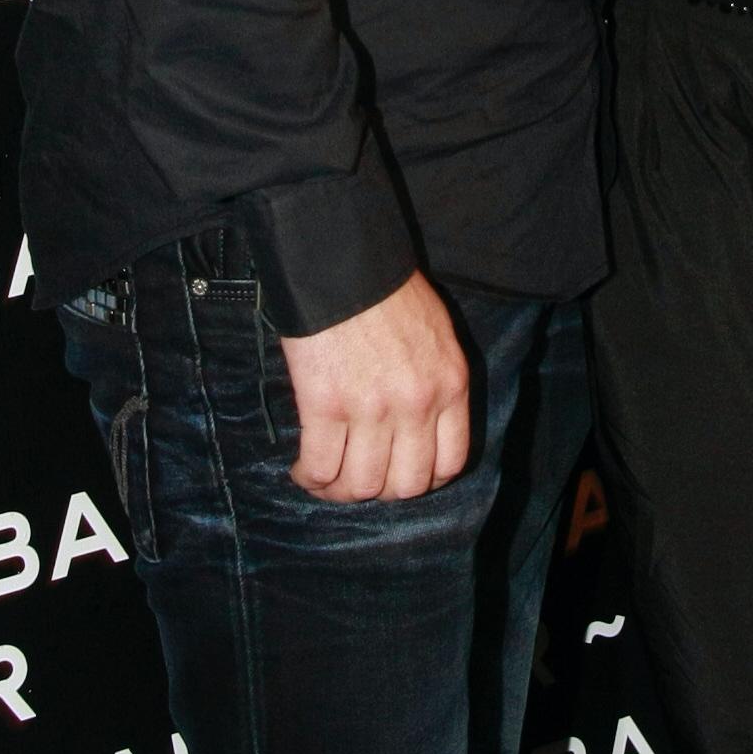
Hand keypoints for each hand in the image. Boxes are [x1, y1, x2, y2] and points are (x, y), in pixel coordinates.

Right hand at [277, 271, 471, 501]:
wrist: (343, 261)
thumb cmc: (387, 291)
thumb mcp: (436, 335)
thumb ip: (436, 381)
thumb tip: (417, 425)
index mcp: (450, 386)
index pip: (449, 464)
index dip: (421, 480)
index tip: (399, 474)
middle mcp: (417, 404)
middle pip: (405, 485)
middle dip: (380, 492)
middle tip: (358, 478)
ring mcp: (371, 408)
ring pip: (361, 485)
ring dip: (340, 492)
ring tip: (324, 480)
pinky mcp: (326, 404)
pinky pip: (321, 467)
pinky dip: (310, 479)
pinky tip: (302, 470)